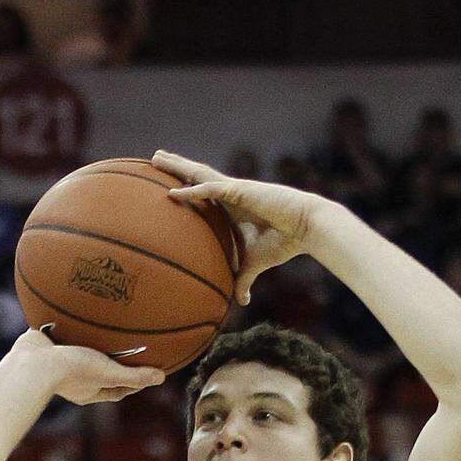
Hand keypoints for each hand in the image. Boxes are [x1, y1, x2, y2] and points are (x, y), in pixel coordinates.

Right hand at [12, 329, 163, 403]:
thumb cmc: (71, 370)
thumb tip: (161, 378)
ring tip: (106, 325)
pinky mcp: (48, 345)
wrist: (32, 361)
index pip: (117, 389)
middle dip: (114, 360)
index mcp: (89, 390)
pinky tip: (81, 308)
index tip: (147, 372)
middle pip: (100, 370)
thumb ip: (133, 376)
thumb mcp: (108, 372)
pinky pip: (65, 333)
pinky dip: (73, 324)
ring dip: (93, 341)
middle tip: (129, 347)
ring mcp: (60, 362)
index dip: (133, 382)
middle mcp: (75, 378)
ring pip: (82, 351)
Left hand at [152, 149, 331, 303]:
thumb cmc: (284, 242)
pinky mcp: (240, 190)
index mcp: (232, 206)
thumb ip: (244, 279)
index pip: (203, 191)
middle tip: (155, 158)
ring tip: (156, 157)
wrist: (305, 229)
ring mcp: (234, 189)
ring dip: (177, 166)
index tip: (167, 184)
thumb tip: (242, 302)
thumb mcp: (256, 264)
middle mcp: (230, 193)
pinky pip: (210, 190)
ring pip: (199, 174)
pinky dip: (192, 192)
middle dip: (176, 166)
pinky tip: (173, 194)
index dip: (186, 185)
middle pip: (196, 175)